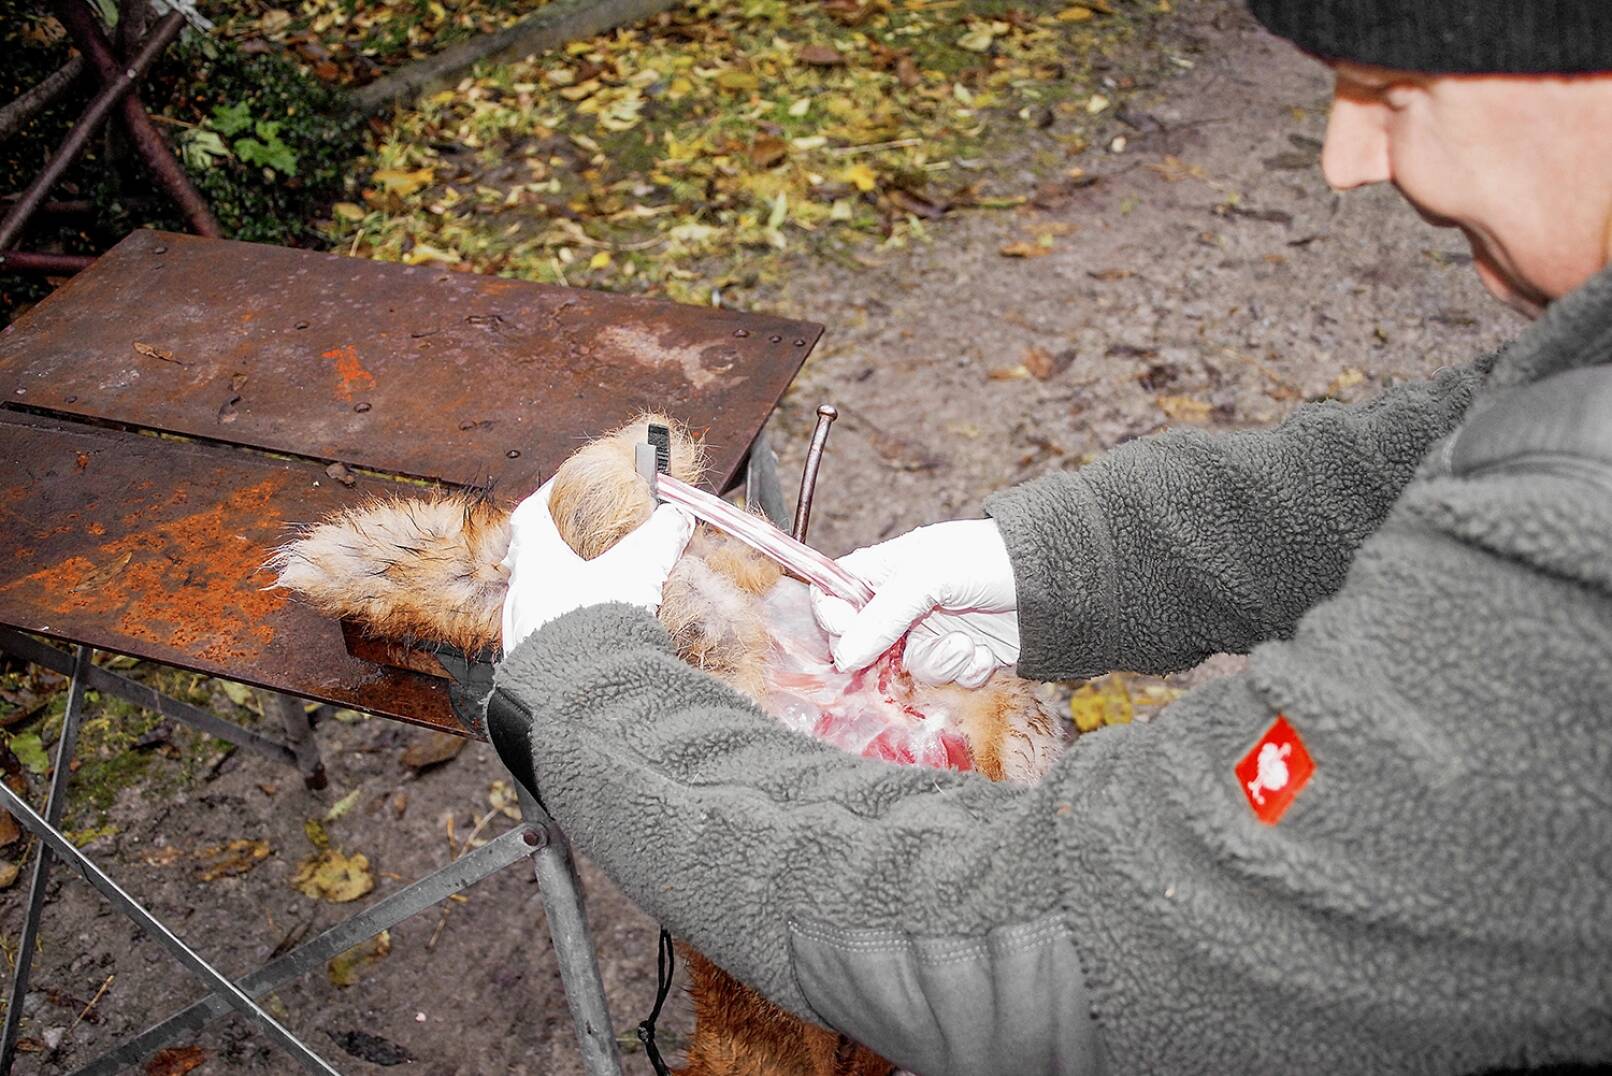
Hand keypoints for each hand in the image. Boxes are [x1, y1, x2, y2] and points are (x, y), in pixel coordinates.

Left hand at [500, 478, 694, 652]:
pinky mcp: (533, 665)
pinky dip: (563, 624)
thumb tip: (678, 516)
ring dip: (557, 588)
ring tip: (589, 587)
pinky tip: (590, 631)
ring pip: (534, 598)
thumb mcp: (638, 570)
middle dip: (553, 547)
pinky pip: (543, 634)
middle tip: (577, 541)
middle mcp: (521, 596)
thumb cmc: (598, 626)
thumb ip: (660, 538)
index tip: (561, 488)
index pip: (529, 516)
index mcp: (536, 563)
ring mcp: (522, 633)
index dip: (545, 497)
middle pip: (528, 558)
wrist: (581, 695)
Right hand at [810, 519, 1019, 686]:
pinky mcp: (960, 656)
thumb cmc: (986, 559)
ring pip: (908, 668)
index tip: (847, 631)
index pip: (835, 595)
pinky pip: (944, 680)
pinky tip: (984, 654)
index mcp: (885, 570)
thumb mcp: (926, 577)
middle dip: (883, 655)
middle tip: (901, 653)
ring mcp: (931, 631)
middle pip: (865, 642)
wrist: (1054, 580)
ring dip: (939, 663)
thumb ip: (881, 617)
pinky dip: (964, 672)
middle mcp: (902, 604)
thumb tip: (844, 657)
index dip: (833, 617)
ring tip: (966, 647)